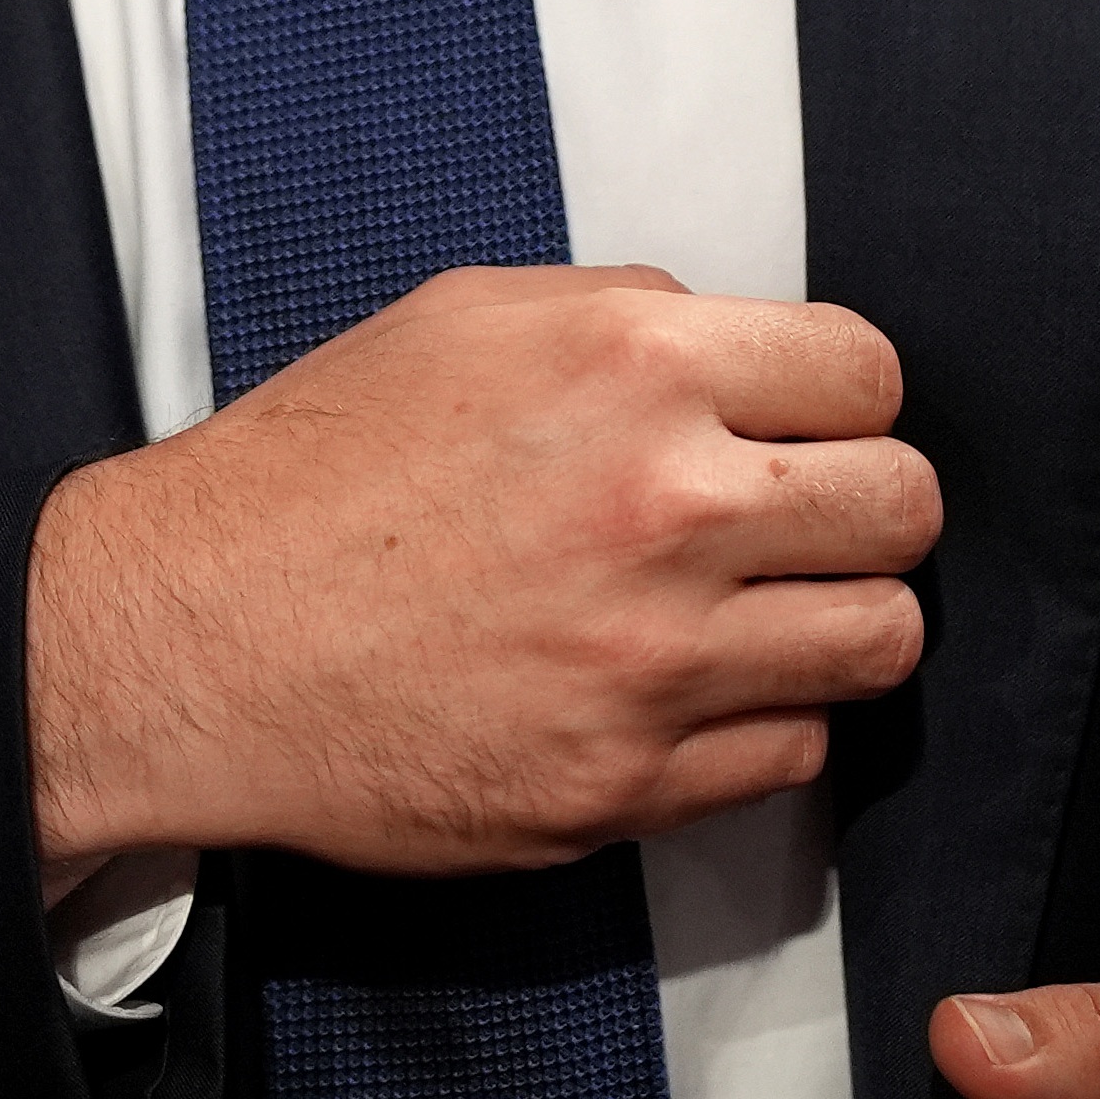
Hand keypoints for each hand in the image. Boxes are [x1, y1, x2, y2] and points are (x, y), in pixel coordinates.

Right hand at [25, 262, 935, 874]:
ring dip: (837, 619)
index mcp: (632, 364)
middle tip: (804, 516)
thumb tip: (740, 355)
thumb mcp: (470, 317)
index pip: (868, 373)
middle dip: (865, 503)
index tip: (813, 423)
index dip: (845, 397)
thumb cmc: (316, 471)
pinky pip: (795, 754)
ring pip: (879, 640)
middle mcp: (664, 507)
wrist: (195, 635)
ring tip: (767, 608)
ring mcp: (654, 660)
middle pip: (904, 506)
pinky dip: (765, 722)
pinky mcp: (626, 783)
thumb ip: (629, 316)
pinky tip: (694, 688)